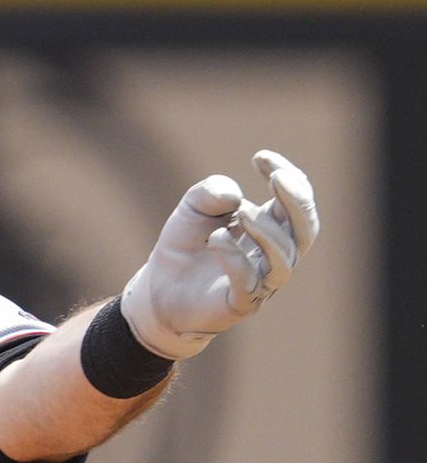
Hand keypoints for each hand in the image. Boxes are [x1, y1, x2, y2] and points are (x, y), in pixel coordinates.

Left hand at [120, 150, 320, 359]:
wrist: (156, 290)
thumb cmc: (185, 246)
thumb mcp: (192, 209)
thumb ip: (210, 193)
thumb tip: (232, 194)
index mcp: (271, 228)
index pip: (296, 202)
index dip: (289, 178)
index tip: (261, 157)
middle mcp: (274, 256)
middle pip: (305, 231)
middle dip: (296, 202)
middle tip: (277, 178)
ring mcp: (260, 283)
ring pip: (282, 259)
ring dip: (266, 232)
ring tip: (240, 212)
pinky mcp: (238, 304)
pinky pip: (248, 284)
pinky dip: (236, 260)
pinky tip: (218, 239)